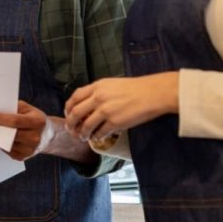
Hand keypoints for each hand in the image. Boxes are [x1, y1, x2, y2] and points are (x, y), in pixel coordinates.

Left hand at [0, 101, 52, 160]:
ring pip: (6, 143)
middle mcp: (35, 137)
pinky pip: (7, 151)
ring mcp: (30, 149)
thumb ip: (14, 107)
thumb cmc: (34, 118)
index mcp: (37, 122)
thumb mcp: (28, 108)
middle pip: (9, 134)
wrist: (48, 135)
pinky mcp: (24, 157)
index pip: (14, 121)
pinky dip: (0, 144)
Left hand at [64, 73, 179, 139]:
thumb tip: (87, 104)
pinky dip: (97, 137)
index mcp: (98, 86)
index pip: (75, 97)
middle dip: (70, 124)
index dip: (68, 108)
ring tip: (83, 137)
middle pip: (75, 113)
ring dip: (82, 133)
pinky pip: (100, 133)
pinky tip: (98, 138)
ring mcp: (106, 110)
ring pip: (86, 126)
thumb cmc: (136, 88)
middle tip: (71, 130)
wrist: (154, 93)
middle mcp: (99, 97)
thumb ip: (99, 92)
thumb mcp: (113, 84)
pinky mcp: (115, 122)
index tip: (68, 114)